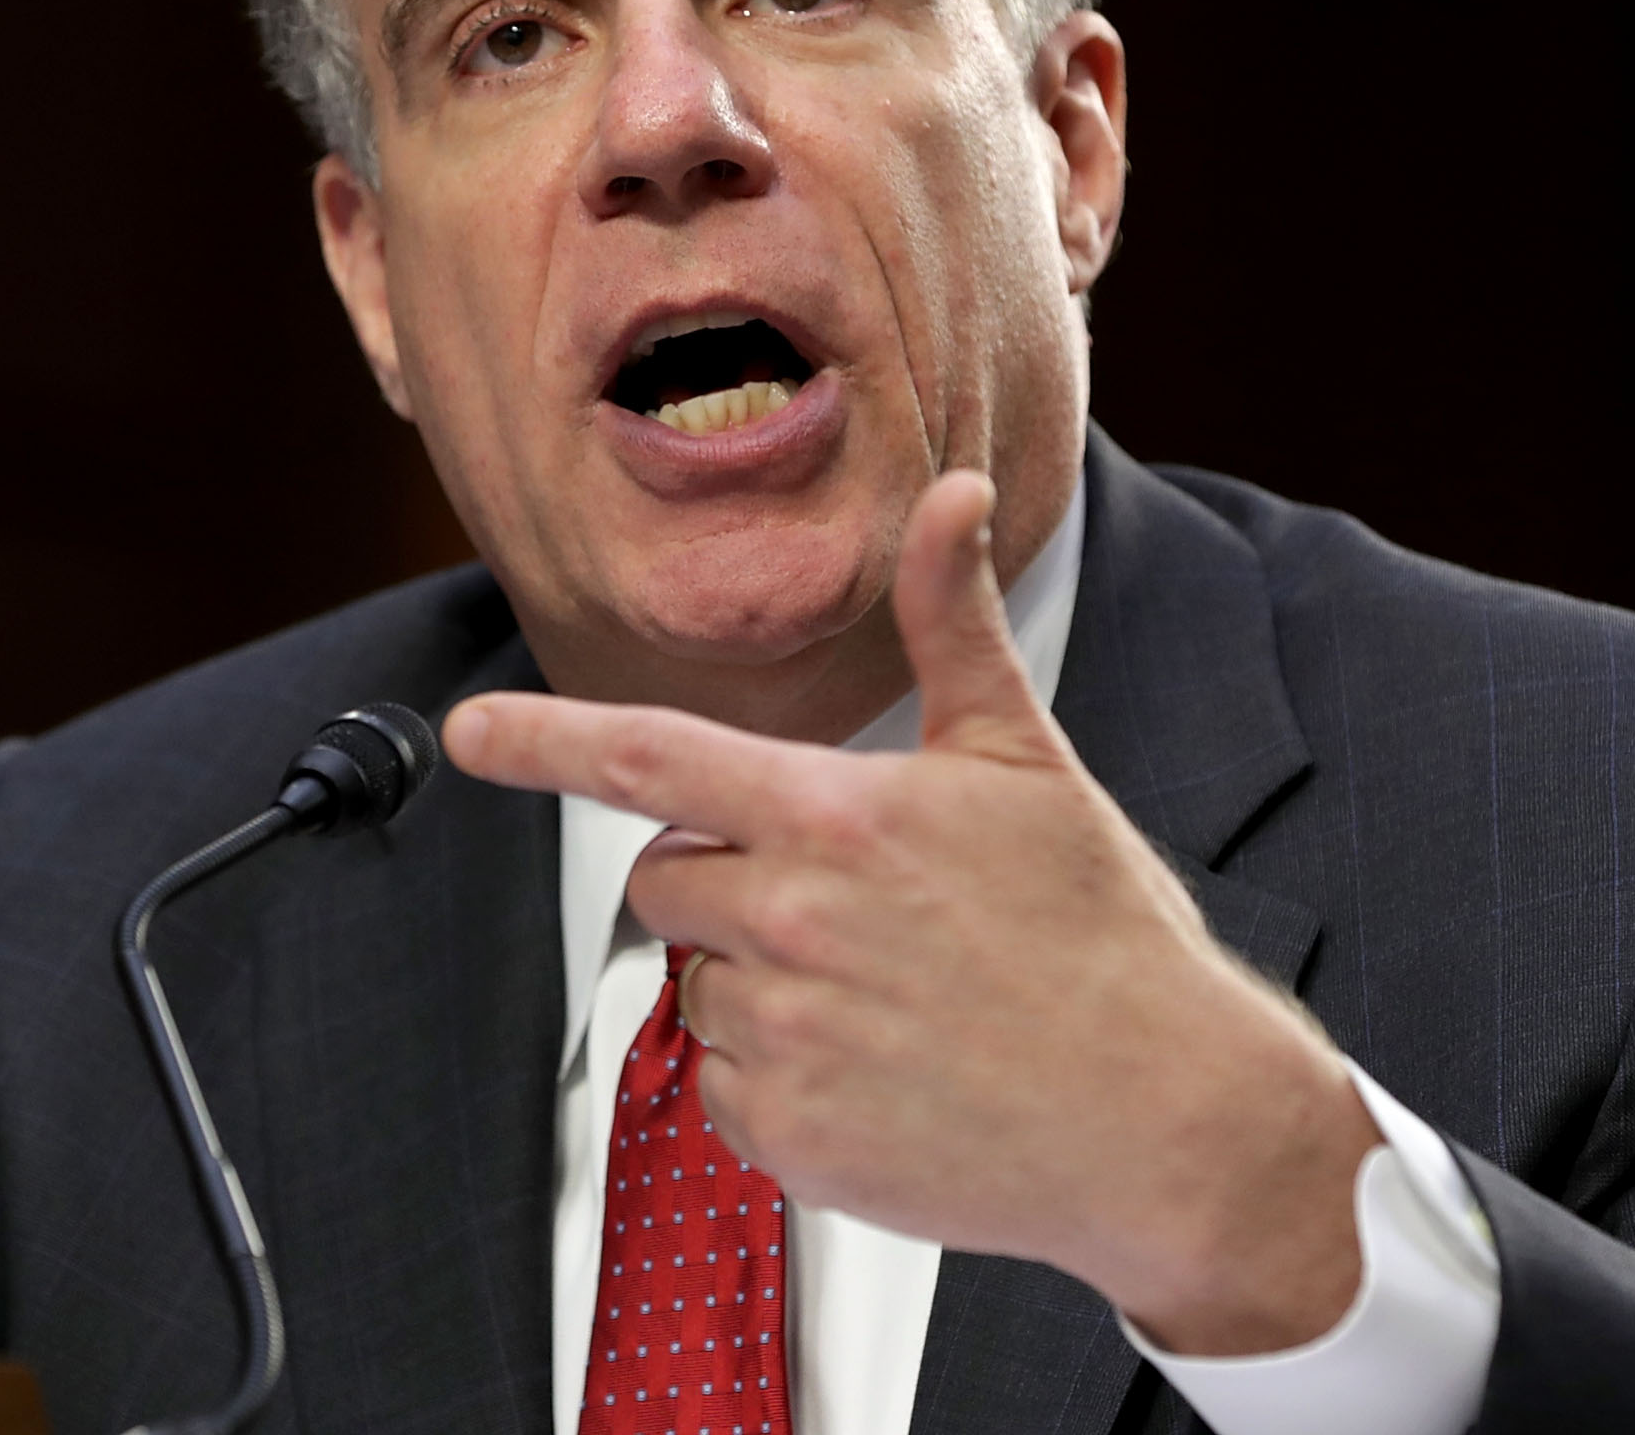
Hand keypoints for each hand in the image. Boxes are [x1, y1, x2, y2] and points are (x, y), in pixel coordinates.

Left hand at [446, 471, 1380, 1355]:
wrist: (1166, 1117)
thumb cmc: (1103, 934)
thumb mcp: (1025, 760)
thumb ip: (954, 624)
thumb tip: (954, 495)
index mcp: (836, 817)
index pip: (650, 759)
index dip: (542, 740)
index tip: (468, 734)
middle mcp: (793, 922)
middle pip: (669, 882)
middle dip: (727, 882)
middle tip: (848, 907)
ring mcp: (787, 1036)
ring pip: (699, 988)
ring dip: (760, 986)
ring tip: (886, 997)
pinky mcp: (793, 1138)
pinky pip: (724, 1092)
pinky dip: (781, 1085)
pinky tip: (880, 1072)